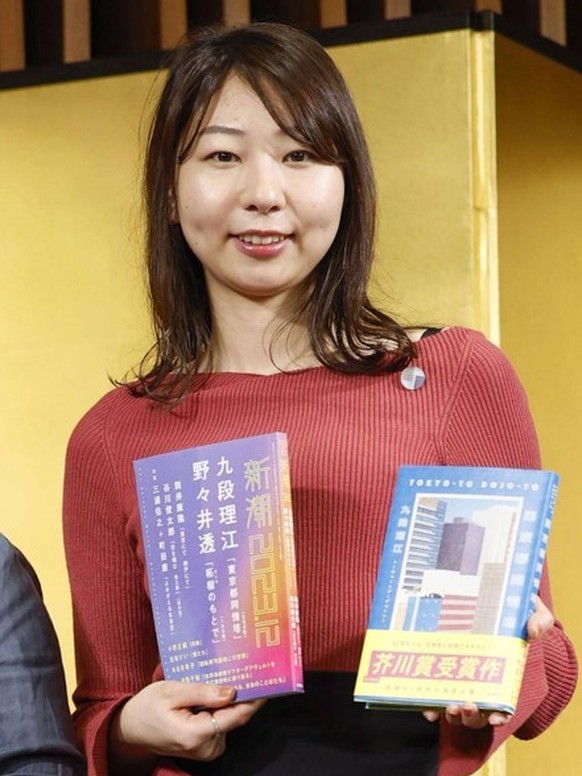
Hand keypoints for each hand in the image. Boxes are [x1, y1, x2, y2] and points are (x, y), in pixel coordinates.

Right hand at [110, 681, 264, 768]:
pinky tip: (213, 695)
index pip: (236, 716)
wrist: (131, 728)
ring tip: (224, 678)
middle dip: (242, 694)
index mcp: (196, 734)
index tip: (267, 680)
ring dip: (230, 701)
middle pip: (235, 717)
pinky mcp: (205, 748)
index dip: (254, 698)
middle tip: (247, 667)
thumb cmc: (148, 706)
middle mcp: (204, 748)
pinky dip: (221, 709)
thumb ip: (203, 692)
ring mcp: (206, 751)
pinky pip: (222, 724)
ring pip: (229, 720)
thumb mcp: (172, 691)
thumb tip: (232, 691)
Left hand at [422, 598, 553, 728]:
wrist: (487, 596)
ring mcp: (458, 675)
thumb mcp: (532, 611)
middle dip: (471, 716)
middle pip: (476, 713)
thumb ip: (539, 620)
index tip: (496, 717)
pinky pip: (432, 693)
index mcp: (503, 674)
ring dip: (451, 714)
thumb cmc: (513, 610)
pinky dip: (430, 706)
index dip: (500, 715)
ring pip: (454, 709)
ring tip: (450, 705)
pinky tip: (428, 708)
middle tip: (467, 704)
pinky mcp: (439, 665)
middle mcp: (480, 681)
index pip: (503, 706)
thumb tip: (534, 631)